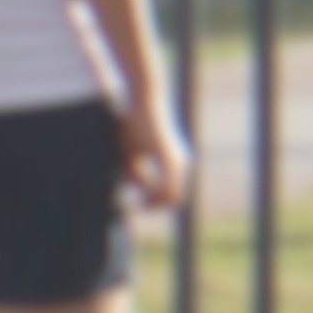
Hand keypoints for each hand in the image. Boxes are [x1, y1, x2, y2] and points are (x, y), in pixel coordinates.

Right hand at [114, 98, 183, 216]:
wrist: (142, 102)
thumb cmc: (133, 126)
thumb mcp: (132, 155)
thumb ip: (136, 173)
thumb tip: (138, 190)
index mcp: (174, 163)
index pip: (171, 194)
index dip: (154, 205)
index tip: (135, 208)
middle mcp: (181, 163)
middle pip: (173, 198)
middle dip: (154, 207)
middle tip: (133, 210)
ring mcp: (177, 160)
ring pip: (171, 195)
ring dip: (153, 204)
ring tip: (135, 206)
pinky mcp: (168, 156)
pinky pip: (166, 185)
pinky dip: (153, 195)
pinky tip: (139, 196)